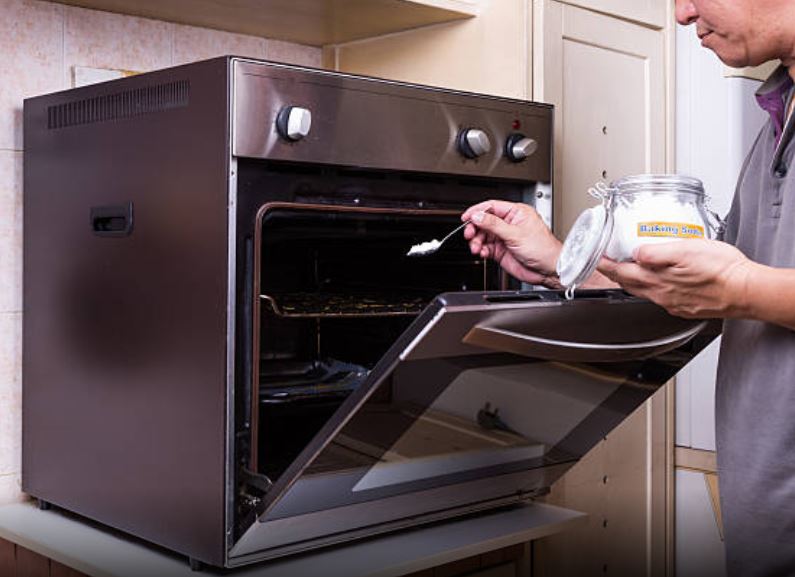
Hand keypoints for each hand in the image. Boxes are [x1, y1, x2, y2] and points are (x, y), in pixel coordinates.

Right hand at [461, 200, 561, 285]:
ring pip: (483, 235)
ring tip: (476, 247)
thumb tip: (478, 216)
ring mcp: (504, 237)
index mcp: (516, 213)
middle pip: (484, 221)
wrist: (548, 269)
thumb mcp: (516, 234)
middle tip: (469, 234)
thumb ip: (494, 225)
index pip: (491, 207)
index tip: (466, 217)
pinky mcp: (501, 250)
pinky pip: (485, 247)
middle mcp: (509, 224)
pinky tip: (482, 252)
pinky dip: (481, 250)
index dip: (477, 211)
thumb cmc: (543, 249)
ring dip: (476, 241)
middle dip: (474, 228)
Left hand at [598, 239, 753, 318]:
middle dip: (615, 274)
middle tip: (607, 264)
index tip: (595, 259)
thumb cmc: (722, 270)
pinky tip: (658, 283)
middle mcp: (661, 294)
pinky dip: (652, 289)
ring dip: (632, 282)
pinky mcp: (685, 308)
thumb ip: (657, 253)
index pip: (621, 272)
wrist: (746, 292)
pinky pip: (660, 298)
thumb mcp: (687, 249)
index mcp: (657, 279)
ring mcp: (672, 303)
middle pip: (628, 284)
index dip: (605, 265)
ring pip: (643, 292)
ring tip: (628, 271)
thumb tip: (636, 252)